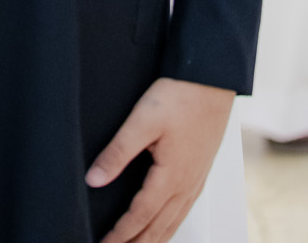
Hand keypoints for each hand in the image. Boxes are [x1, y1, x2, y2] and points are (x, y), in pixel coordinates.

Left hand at [88, 78, 233, 242]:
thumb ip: (117, 152)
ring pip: (172, 223)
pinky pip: (184, 211)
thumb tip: (95, 179)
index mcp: (170, 176)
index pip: (140, 216)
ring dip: (153, 239)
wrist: (213, 81)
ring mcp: (195, 181)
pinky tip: (164, 226)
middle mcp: (185, 185)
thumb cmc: (180, 97)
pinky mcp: (200, 173)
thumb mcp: (142, 121)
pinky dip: (170, 226)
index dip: (120, 234)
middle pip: (158, 228)